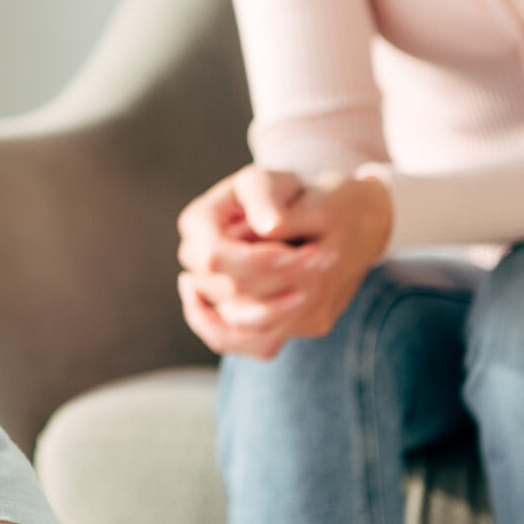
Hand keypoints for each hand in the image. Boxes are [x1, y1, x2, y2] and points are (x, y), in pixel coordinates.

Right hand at [176, 165, 392, 359]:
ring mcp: (213, 295)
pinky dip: (276, 329)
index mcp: (198, 223)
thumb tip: (270, 226)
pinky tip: (300, 303)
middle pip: (230, 292)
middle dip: (283, 279)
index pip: (215, 256)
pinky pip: (250, 343)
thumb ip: (268, 197)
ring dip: (286, 306)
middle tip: (328, 255)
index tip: (300, 252)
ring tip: (322, 274)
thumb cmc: (290, 195)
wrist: (309, 217)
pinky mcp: (239, 321)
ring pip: (239, 324)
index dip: (259, 262)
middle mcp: (196, 262)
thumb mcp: (279, 180)